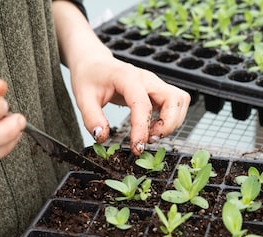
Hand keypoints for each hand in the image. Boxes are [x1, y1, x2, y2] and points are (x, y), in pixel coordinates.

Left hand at [70, 55, 189, 154]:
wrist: (94, 63)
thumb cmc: (89, 77)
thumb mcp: (82, 98)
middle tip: (150, 139)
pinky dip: (171, 119)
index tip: (136, 147)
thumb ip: (91, 118)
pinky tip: (152, 128)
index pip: (142, 104)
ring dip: (172, 122)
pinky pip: (175, 104)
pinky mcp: (157, 91)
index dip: (142, 128)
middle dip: (168, 125)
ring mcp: (155, 84)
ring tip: (151, 135)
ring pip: (180, 101)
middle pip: (175, 99)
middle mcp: (147, 78)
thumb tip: (102, 137)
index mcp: (127, 77)